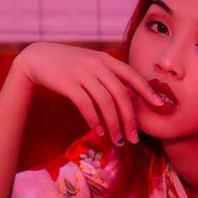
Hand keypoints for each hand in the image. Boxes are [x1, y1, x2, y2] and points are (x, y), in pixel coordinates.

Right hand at [13, 43, 163, 144]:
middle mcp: (96, 64)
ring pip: (105, 102)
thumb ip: (109, 76)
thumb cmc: (68, 65)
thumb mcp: (91, 64)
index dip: (147, 90)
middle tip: (134, 138)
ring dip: (113, 124)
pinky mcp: (67, 83)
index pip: (132, 75)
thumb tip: (129, 98)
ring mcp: (81, 73)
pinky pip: (85, 104)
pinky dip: (94, 120)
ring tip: (117, 140)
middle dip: (130, 118)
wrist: (37, 58)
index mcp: (106, 59)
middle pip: (121, 94)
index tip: (160, 105)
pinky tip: (99, 131)